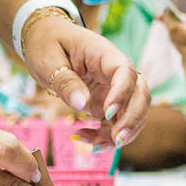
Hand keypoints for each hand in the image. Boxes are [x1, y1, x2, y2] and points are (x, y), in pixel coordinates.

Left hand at [20, 13, 149, 147]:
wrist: (45, 39)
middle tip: (116, 140)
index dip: (122, 94)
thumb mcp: (48, 59)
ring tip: (93, 145)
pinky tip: (84, 138)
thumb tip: (82, 104)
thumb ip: (66, 81)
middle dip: (133, 120)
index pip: (125, 73)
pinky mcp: (107, 103)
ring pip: (133, 113)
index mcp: (104, 54)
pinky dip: (105, 136)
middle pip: (140, 95)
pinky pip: (116, 123)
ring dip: (121, 133)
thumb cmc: (47, 43)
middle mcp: (116, 73)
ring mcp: (114, 89)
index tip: (107, 113)